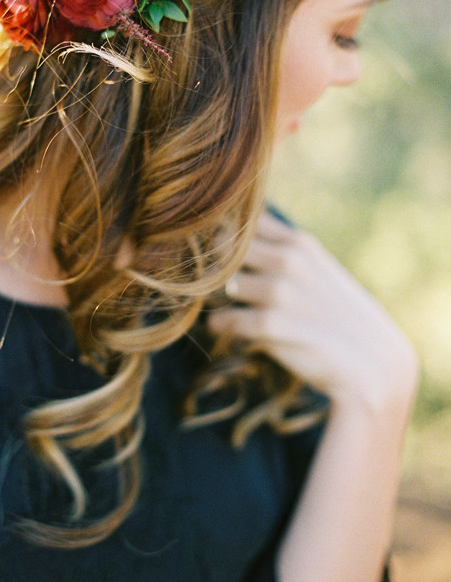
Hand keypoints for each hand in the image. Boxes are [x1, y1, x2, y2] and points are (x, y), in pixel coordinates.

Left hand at [210, 212, 417, 409]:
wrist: (373, 363)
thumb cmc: (338, 315)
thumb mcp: (316, 270)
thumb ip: (282, 251)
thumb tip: (236, 236)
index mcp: (299, 243)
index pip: (246, 218)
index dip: (225, 231)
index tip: (214, 247)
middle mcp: (289, 260)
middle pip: (224, 244)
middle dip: (213, 262)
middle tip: (208, 280)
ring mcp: (281, 291)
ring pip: (223, 283)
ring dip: (216, 297)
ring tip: (220, 307)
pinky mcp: (273, 325)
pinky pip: (228, 320)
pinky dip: (221, 325)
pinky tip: (223, 328)